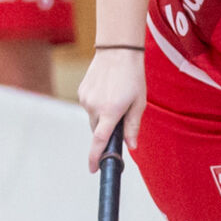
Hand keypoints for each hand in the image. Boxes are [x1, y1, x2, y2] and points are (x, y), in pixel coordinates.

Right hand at [77, 46, 147, 167]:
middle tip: (120, 114)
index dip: (95, 157)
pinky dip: (97, 105)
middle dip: (106, 129)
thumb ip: (133, 126)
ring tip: (114, 97)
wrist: (118, 51)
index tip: (93, 169)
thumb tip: (131, 146)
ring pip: (93, 118)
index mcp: (111, 112)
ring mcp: (85, 99)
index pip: (100, 141)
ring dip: (102, 115)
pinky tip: (106, 91)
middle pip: (97, 130)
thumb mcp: (139, 103)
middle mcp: (95, 107)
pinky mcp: (81, 92)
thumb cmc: (133, 76)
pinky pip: (88, 106)